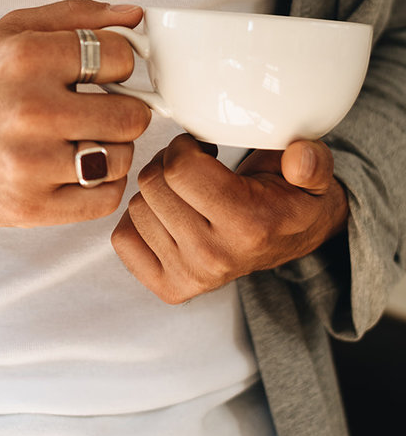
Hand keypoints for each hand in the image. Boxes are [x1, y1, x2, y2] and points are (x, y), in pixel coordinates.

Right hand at [0, 0, 151, 226]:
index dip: (119, 65)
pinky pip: (105, 198)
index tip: (105, 73)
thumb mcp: (11, 31)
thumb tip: (133, 16)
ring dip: (111, 148)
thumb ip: (75, 16)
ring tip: (82, 139)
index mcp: (26, 58)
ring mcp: (31, 164)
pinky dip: (101, 184)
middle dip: (122, 110)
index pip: (120, 57)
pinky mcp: (32, 206)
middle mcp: (29, 111)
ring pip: (121, 158)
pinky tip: (78, 168)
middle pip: (131, 115)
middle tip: (99, 110)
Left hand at [111, 133, 349, 302]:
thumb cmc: (289, 199)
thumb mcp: (312, 175)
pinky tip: (168, 214)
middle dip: (168, 165)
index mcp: (248, 224)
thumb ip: (311, 162)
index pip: (178, 168)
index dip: (184, 147)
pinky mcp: (170, 288)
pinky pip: (123, 239)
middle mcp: (216, 256)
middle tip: (191, 168)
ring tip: (185, 191)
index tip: (200, 148)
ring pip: (136, 207)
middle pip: (152, 184)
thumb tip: (300, 158)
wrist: (290, 239)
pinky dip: (138, 221)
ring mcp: (190, 276)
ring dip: (155, 192)